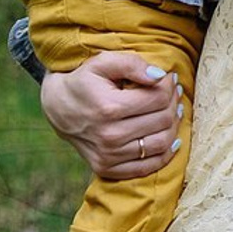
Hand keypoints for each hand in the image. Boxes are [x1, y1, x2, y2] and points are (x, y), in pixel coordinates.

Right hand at [40, 51, 182, 180]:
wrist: (58, 107)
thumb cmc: (85, 80)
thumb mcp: (103, 62)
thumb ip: (131, 64)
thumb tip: (159, 76)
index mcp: (109, 108)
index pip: (158, 98)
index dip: (169, 85)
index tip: (169, 78)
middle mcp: (109, 136)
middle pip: (163, 120)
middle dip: (174, 102)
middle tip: (174, 92)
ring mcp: (108, 156)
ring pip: (161, 143)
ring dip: (174, 125)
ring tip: (173, 110)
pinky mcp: (107, 169)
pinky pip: (148, 167)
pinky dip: (166, 153)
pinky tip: (171, 137)